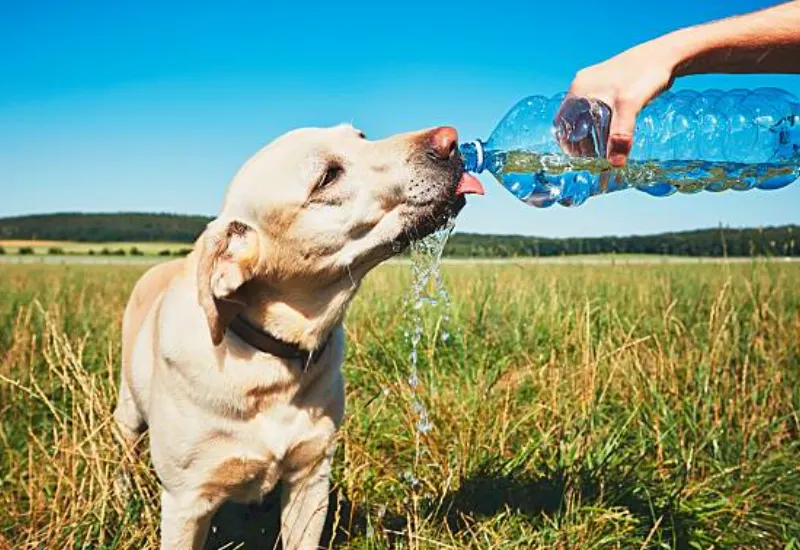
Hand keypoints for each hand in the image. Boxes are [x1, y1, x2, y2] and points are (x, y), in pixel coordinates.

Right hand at [563, 42, 677, 165]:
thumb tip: (615, 164)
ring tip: (606, 149)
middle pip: (573, 121)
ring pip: (587, 116)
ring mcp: (596, 84)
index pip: (562, 123)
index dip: (568, 143)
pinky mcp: (609, 85)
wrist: (667, 54)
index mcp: (579, 89)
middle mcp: (583, 85)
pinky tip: (616, 133)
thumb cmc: (645, 74)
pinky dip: (603, 124)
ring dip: (593, 134)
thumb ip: (621, 135)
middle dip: (582, 141)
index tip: (581, 159)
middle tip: (596, 159)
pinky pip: (598, 110)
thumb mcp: (630, 106)